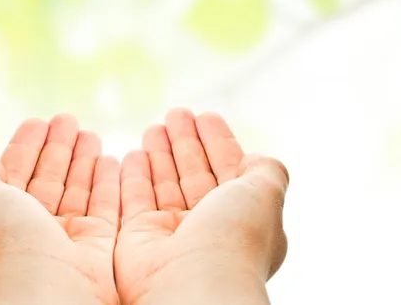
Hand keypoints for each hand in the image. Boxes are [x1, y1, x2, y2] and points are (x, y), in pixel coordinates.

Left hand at [0, 115, 119, 304]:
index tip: (39, 121)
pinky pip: (104, 208)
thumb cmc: (8, 244)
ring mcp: (65, 241)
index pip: (14, 174)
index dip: (25, 147)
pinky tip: (109, 160)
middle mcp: (31, 233)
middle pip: (47, 179)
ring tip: (90, 133)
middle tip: (69, 119)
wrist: (47, 292)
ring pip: (76, 190)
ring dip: (82, 160)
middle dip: (57, 148)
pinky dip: (106, 184)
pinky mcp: (96, 248)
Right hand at [114, 108, 288, 304]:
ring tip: (154, 126)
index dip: (218, 141)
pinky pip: (136, 199)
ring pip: (165, 183)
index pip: (228, 169)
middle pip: (194, 172)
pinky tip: (133, 154)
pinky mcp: (140, 238)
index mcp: (241, 217)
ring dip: (160, 153)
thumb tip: (258, 158)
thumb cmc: (234, 239)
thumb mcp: (265, 194)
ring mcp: (173, 233)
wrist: (194, 287)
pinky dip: (135, 176)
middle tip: (176, 113)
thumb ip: (267, 171)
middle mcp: (208, 226)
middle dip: (186, 141)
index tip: (205, 116)